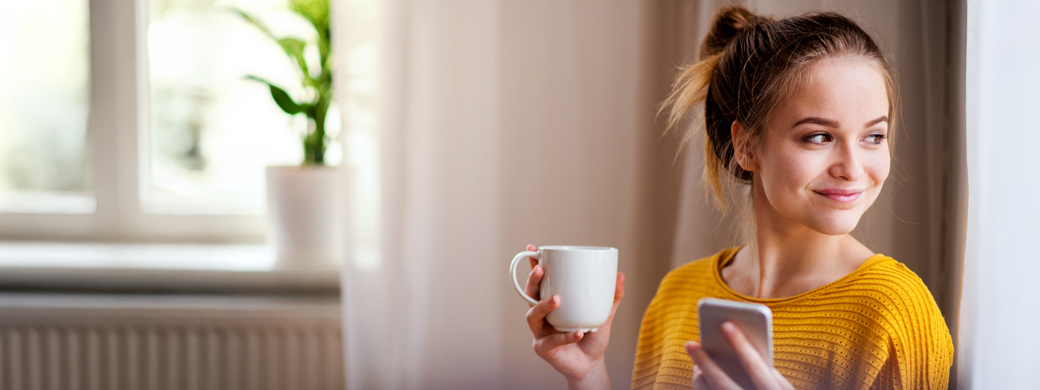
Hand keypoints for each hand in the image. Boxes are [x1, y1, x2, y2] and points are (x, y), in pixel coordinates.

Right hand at [523, 244, 624, 388]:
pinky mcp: (543, 349)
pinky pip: (551, 341)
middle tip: (541, 270)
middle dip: (532, 281)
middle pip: (529, 295)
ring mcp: (539, 332)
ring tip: (557, 300)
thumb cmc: (592, 336)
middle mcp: (541, 315)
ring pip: (532, 316)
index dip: (532, 264)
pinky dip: (565, 336)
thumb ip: (611, 297)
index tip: (532, 248)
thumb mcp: (603, 314)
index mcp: (550, 302)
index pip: (539, 281)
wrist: (590, 365)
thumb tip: (620, 275)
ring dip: (542, 306)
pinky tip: (579, 332)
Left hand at [685, 322, 791, 389]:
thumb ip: (767, 372)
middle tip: (689, 343)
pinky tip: (701, 378)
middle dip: (705, 362)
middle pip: (724, 384)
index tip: (725, 324)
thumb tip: (736, 352)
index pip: (757, 367)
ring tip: (695, 364)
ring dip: (700, 379)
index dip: (741, 344)